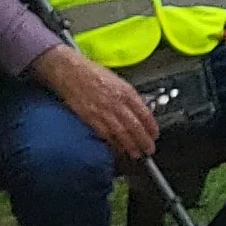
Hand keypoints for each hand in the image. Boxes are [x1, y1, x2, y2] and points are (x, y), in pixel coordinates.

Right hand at [32, 45, 159, 159]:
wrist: (70, 71)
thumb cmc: (93, 73)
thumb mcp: (118, 80)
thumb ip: (128, 95)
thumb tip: (138, 109)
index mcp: (126, 92)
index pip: (144, 113)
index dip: (151, 127)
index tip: (155, 135)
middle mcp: (116, 103)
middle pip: (134, 126)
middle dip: (143, 140)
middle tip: (149, 150)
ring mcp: (102, 111)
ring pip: (120, 133)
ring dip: (130, 145)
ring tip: (136, 154)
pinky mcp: (88, 118)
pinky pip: (103, 134)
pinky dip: (112, 143)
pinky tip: (117, 149)